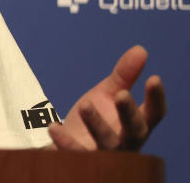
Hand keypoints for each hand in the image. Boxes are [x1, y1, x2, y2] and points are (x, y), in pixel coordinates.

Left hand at [48, 45, 165, 150]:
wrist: (67, 142)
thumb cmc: (96, 118)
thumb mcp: (108, 94)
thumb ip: (124, 76)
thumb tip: (141, 49)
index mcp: (136, 124)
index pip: (154, 114)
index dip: (156, 98)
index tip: (154, 78)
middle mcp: (126, 142)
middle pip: (134, 131)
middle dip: (129, 113)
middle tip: (121, 94)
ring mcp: (106, 153)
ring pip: (107, 143)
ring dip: (97, 124)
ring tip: (85, 105)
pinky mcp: (83, 161)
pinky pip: (76, 154)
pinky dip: (66, 143)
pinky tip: (53, 127)